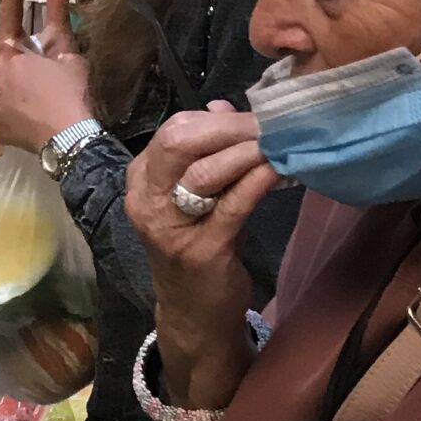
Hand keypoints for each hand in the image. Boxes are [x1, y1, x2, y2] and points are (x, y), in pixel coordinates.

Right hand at [127, 104, 276, 268]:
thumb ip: (205, 153)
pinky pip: (232, 205)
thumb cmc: (197, 247)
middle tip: (270, 125)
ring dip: (246, 152)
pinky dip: (257, 182)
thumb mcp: (195, 197)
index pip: (173, 131)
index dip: (216, 119)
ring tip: (279, 144)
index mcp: (142, 180)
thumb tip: (221, 107)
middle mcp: (147, 200)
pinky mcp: (201, 250)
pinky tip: (278, 170)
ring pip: (204, 173)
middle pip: (179, 142)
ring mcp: (170, 227)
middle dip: (228, 128)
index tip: (256, 117)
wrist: (194, 314)